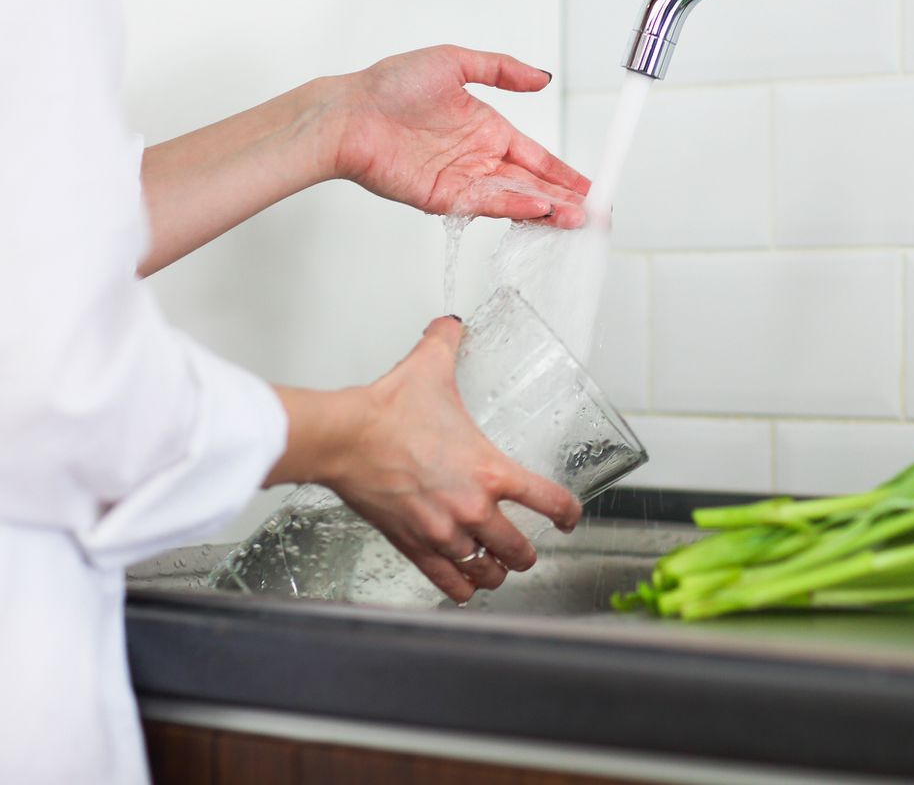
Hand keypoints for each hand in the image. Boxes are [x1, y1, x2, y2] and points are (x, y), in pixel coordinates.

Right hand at [271, 316, 582, 602]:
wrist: (344, 438)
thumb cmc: (386, 411)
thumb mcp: (430, 368)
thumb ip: (446, 343)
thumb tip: (450, 326)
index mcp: (490, 471)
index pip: (549, 501)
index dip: (567, 514)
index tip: (569, 519)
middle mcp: (473, 508)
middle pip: (519, 550)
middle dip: (525, 553)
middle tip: (525, 548)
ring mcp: (444, 532)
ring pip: (486, 572)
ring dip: (495, 572)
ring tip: (496, 567)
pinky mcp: (413, 546)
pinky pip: (448, 583)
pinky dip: (461, 588)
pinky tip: (465, 585)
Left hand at [327, 45, 590, 226]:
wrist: (348, 114)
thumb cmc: (389, 86)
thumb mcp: (453, 62)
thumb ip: (501, 70)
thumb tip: (542, 76)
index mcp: (486, 129)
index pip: (535, 155)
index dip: (563, 171)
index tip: (590, 185)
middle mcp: (478, 158)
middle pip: (531, 183)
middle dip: (564, 198)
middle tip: (594, 212)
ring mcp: (462, 181)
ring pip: (514, 198)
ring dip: (546, 208)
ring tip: (576, 217)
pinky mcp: (442, 198)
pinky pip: (486, 203)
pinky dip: (513, 206)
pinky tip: (538, 209)